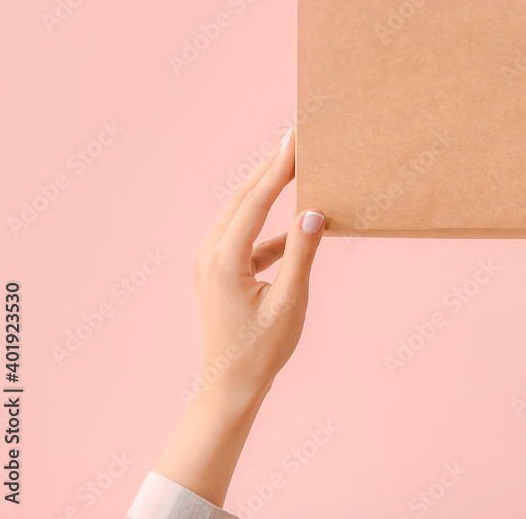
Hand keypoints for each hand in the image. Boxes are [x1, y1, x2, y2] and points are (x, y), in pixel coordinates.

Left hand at [153, 128, 325, 506]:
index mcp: (225, 260)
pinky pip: (244, 235)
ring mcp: (210, 262)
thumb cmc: (261, 351)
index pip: (254, 201)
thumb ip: (301, 255)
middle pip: (242, 198)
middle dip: (269, 167)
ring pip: (239, 213)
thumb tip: (314, 212)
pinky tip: (296, 225)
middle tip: (294, 139)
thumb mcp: (289, 303)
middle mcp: (210, 254)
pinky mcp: (218, 271)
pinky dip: (267, 223)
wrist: (229, 386)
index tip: (295, 139)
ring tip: (294, 167)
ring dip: (266, 189)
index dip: (277, 167)